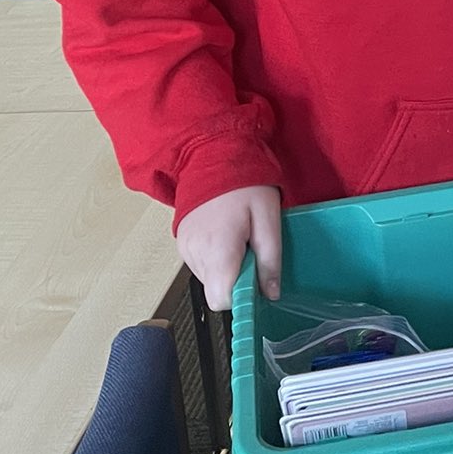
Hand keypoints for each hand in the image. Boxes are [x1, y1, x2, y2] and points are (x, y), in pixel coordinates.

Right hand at [177, 184, 281, 310]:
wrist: (215, 154)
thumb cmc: (245, 183)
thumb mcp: (269, 220)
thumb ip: (270, 260)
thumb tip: (271, 293)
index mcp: (218, 248)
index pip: (222, 299)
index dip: (241, 296)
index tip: (254, 282)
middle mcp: (196, 252)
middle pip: (215, 291)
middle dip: (236, 280)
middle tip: (250, 251)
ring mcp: (185, 247)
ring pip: (208, 279)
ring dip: (226, 268)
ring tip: (237, 239)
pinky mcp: (181, 242)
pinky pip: (200, 264)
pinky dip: (214, 258)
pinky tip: (225, 236)